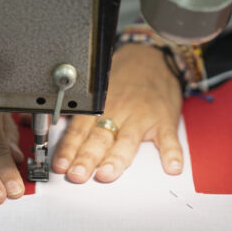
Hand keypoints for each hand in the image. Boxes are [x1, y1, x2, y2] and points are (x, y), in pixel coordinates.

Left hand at [52, 43, 183, 182]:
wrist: (155, 56)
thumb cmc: (124, 77)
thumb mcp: (98, 90)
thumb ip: (83, 114)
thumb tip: (60, 134)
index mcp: (100, 107)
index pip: (79, 130)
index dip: (68, 149)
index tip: (61, 165)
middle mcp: (118, 111)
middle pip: (99, 138)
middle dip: (87, 157)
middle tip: (77, 174)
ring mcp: (142, 116)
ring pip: (127, 140)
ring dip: (117, 158)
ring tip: (107, 173)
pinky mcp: (164, 120)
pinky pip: (169, 138)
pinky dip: (172, 153)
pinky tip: (171, 167)